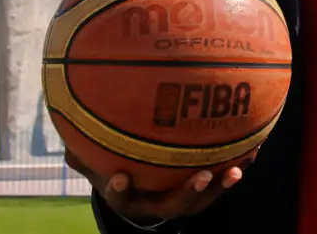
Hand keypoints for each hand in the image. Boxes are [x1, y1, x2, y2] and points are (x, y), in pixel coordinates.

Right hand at [65, 149, 247, 227]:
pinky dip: (236, 166)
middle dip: (187, 194)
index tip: (121, 176)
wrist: (138, 187)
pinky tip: (254, 147)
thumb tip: (62, 110)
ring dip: (221, 186)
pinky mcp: (201, 190)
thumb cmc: (114, 165)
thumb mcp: (96, 157)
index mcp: (127, 195)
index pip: (121, 196)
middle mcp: (154, 202)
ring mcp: (179, 199)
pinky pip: (220, 181)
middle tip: (202, 176)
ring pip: (202, 200)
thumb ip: (83, 142)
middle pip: (172, 206)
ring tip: (237, 169)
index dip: (121, 190)